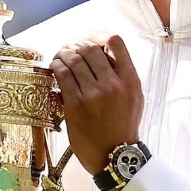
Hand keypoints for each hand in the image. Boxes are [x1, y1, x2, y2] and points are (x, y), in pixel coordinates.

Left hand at [50, 32, 142, 174]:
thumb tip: (104, 53)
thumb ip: (122, 75)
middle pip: (90, 47)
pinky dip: (56, 66)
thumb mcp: (135, 97)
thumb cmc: (124, 126)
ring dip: (63, 53)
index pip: (115, 41)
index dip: (98, 34)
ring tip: (60, 55)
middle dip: (76, 43)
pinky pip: (63, 75)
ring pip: (74, 59)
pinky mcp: (76, 105)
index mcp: (130, 80)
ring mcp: (94, 94)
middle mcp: (113, 84)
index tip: (89, 38)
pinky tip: (55, 67)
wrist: (114, 156)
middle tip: (70, 46)